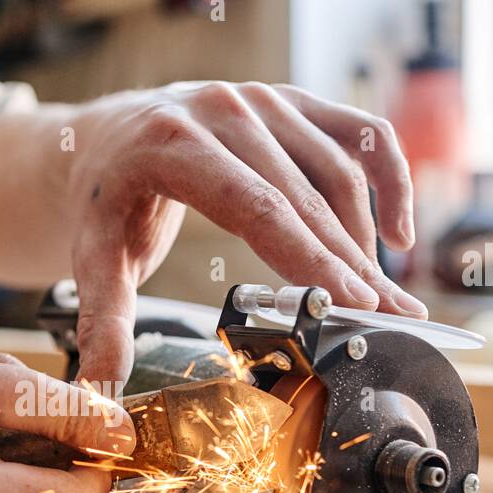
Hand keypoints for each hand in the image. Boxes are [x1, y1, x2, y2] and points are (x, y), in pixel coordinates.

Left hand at [62, 81, 422, 381]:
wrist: (103, 139)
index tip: (353, 304)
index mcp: (174, 144)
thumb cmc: (103, 202)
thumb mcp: (93, 258)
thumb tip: (99, 393)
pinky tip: (400, 234)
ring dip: (367, 239)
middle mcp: (225, 110)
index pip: (258, 207)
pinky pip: (359, 133)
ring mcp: (262, 99)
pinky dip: (390, 179)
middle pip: (307, 196)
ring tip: (385, 300)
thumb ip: (102, 323)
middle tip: (391, 321)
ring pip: (338, 171)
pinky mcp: (288, 101)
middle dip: (352, 265)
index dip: (310, 258)